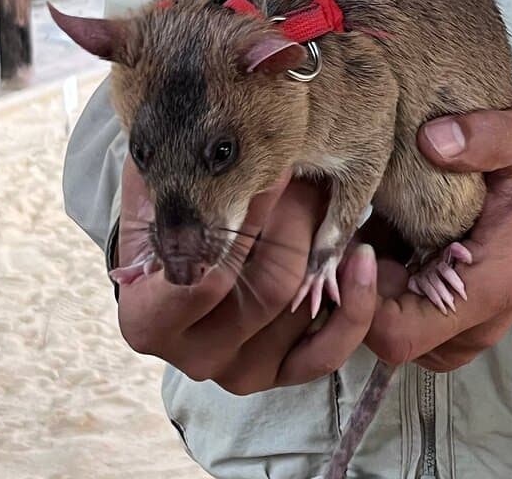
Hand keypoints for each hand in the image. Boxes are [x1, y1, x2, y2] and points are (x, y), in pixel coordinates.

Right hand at [115, 157, 378, 393]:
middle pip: (268, 287)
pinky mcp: (281, 372)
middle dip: (294, 219)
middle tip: (305, 172)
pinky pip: (328, 351)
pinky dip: (355, 305)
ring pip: (301, 307)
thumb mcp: (154, 195)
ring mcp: (241, 370)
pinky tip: (363, 257)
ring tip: (326, 196)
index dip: (244, 215)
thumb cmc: (168, 226)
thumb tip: (187, 139)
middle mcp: (195, 355)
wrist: (177, 273)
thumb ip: (164, 176)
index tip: (271, 167)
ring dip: (324, 243)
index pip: (206, 273)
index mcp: (149, 318)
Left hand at [366, 103, 511, 371]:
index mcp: (490, 289)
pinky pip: (401, 321)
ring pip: (390, 332)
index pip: (399, 334)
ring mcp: (463, 331)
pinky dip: (382, 287)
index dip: (360, 300)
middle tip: (353, 235)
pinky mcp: (451, 324)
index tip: (355, 247)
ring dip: (369, 288)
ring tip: (367, 235)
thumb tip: (431, 141)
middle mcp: (476, 325)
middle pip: (386, 338)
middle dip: (359, 290)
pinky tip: (383, 243)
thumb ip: (485, 136)